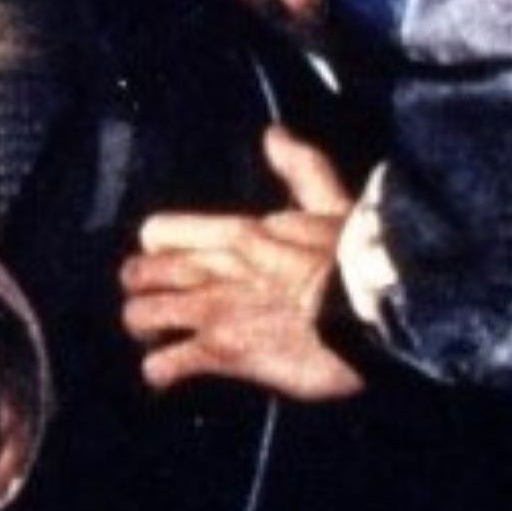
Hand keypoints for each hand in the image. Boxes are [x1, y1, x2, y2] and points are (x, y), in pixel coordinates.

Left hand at [121, 126, 364, 400]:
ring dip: (145, 329)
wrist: (373, 314)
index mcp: (234, 233)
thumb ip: (301, 169)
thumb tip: (275, 134)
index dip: (156, 248)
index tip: (165, 260)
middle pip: (138, 274)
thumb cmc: (357, 262)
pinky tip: (167, 376)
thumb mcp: (332, 204)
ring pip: (140, 317)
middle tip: (155, 302)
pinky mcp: (221, 354)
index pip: (158, 232)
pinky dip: (161, 372)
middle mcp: (211, 270)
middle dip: (141, 289)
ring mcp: (211, 312)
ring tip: (158, 338)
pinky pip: (164, 365)